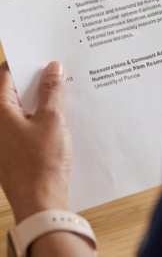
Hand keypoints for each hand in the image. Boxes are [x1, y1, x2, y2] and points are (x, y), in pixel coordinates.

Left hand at [0, 61, 72, 221]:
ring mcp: (2, 138)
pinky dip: (37, 117)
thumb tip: (53, 68)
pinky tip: (57, 119)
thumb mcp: (53, 119)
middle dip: (33, 80)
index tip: (42, 56)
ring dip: (37, 100)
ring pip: (18, 108)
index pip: (4, 75)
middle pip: (10, 91)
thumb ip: (52, 91)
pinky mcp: (10, 150)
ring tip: (61, 95)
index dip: (23, 63)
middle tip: (57, 73)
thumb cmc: (41, 163)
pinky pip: (22, 124)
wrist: (39, 200)